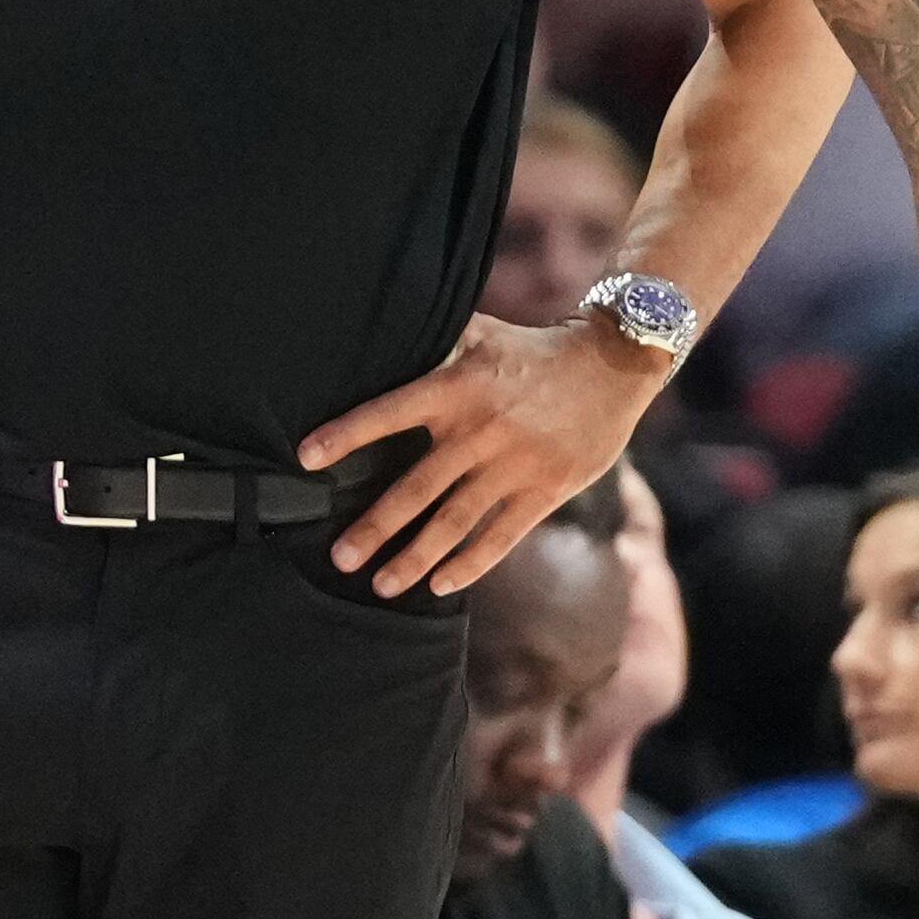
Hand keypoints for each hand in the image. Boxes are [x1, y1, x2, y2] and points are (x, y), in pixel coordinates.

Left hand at [297, 314, 663, 596]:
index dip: (346, 434)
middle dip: (374, 527)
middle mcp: (481, 429)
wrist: (613, 363)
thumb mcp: (481, 334)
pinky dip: (469, 563)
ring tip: (382, 584)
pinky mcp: (546, 489)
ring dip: (413, 557)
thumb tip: (377, 338)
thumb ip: (434, 343)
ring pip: (454, 522)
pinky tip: (440, 584)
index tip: (305, 458)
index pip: (389, 412)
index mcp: (458, 386)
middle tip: (341, 558)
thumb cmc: (533, 350)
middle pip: (416, 488)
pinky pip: (500, 535)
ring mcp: (515, 464)